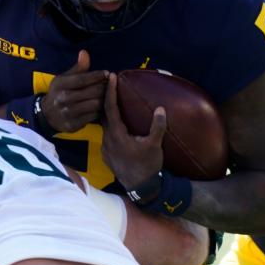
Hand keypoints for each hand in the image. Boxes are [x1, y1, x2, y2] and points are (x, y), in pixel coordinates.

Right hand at [40, 50, 108, 132]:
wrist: (47, 114)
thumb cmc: (60, 92)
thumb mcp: (64, 78)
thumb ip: (77, 67)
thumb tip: (84, 53)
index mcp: (60, 84)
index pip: (82, 79)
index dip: (97, 76)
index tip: (107, 73)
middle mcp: (63, 99)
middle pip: (92, 92)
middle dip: (104, 87)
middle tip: (112, 84)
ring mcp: (68, 113)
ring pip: (95, 104)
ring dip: (104, 99)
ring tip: (109, 95)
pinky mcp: (73, 124)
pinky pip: (93, 116)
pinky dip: (100, 111)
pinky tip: (103, 106)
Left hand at [101, 73, 165, 188]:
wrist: (141, 188)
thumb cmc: (148, 165)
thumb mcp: (155, 145)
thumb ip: (157, 126)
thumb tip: (160, 109)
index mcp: (117, 134)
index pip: (110, 107)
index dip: (110, 91)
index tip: (111, 76)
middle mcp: (107, 140)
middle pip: (103, 114)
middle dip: (107, 99)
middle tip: (111, 84)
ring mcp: (105, 148)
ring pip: (103, 125)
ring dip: (107, 113)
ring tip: (114, 101)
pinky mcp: (107, 155)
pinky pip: (106, 135)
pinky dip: (109, 126)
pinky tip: (116, 123)